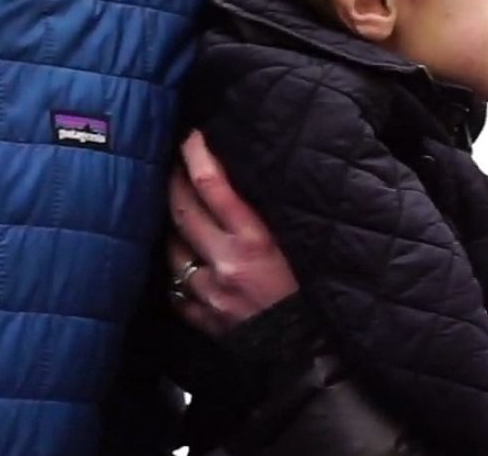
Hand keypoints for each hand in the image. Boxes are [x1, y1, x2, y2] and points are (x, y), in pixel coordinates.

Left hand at [167, 131, 298, 336]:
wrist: (309, 352)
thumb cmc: (315, 292)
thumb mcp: (300, 242)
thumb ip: (269, 216)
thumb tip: (245, 180)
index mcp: (253, 240)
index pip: (213, 185)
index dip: (197, 154)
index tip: (192, 136)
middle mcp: (224, 262)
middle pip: (183, 209)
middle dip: (174, 180)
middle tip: (175, 162)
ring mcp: (208, 291)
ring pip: (172, 246)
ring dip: (173, 224)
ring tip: (178, 209)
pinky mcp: (203, 317)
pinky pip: (176, 286)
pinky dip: (176, 269)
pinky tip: (181, 258)